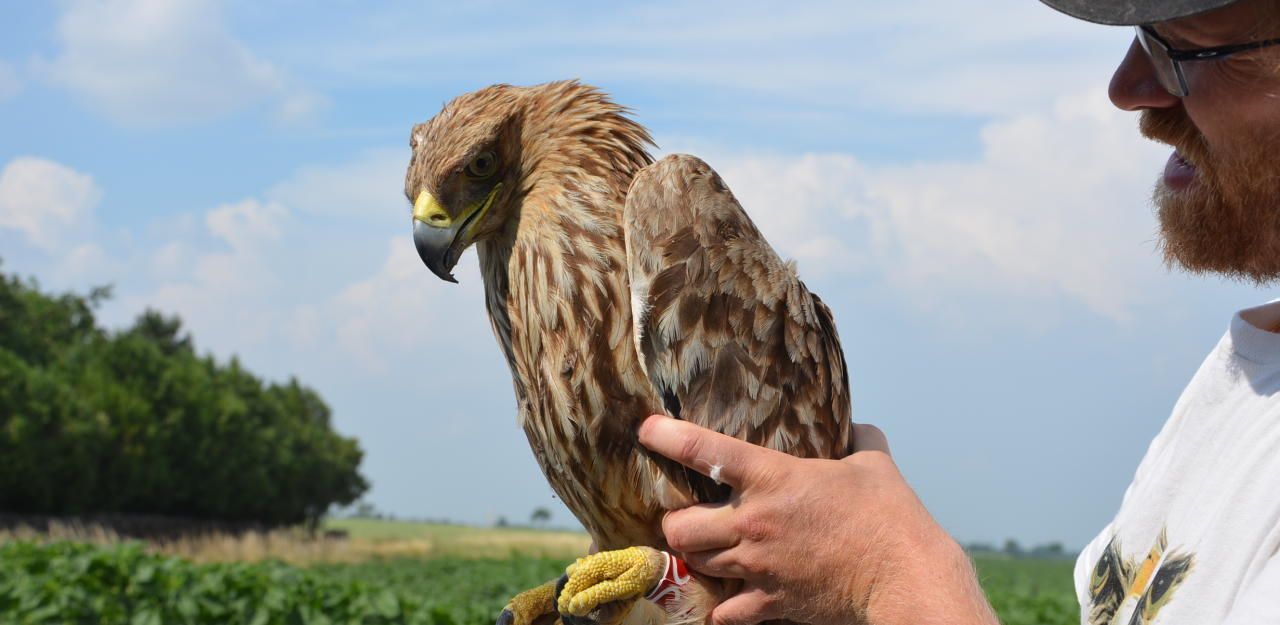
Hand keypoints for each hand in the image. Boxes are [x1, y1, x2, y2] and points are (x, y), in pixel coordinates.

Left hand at [637, 416, 996, 624]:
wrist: (904, 574)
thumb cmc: (891, 515)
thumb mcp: (874, 462)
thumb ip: (857, 438)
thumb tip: (855, 423)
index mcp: (774, 478)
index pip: (705, 452)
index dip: (668, 437)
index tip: (646, 430)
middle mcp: (755, 522)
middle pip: (679, 526)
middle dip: (675, 522)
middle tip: (686, 518)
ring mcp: (758, 566)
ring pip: (696, 564)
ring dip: (696, 557)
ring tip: (705, 551)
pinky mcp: (770, 602)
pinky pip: (724, 612)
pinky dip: (721, 607)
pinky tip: (727, 600)